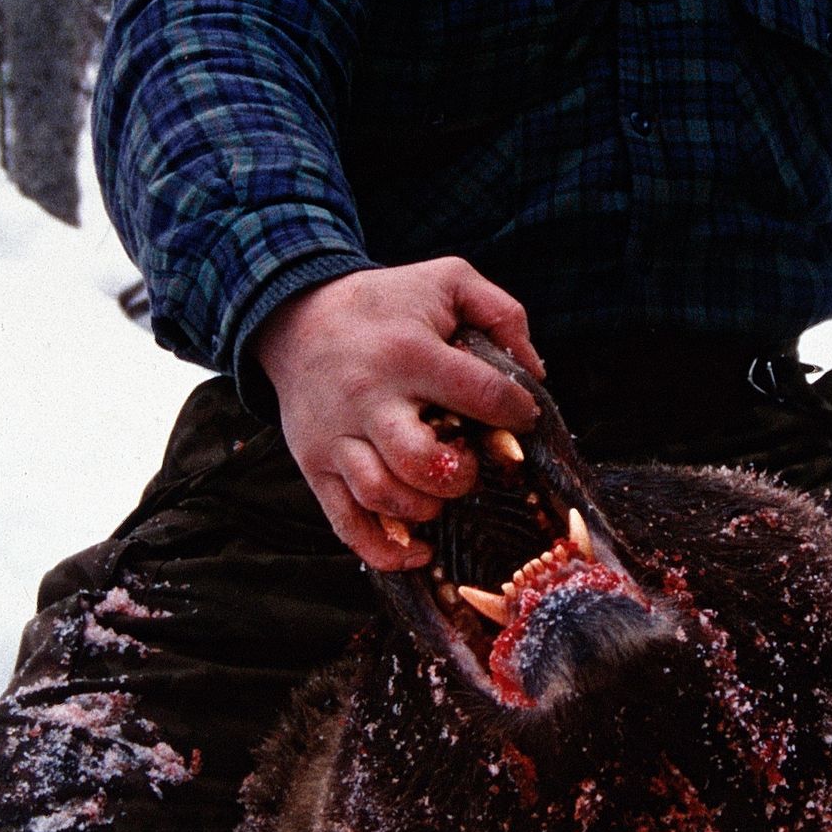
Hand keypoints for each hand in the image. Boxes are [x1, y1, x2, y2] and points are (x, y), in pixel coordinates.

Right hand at [251, 259, 543, 569]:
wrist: (295, 317)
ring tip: (439, 492)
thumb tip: (536, 373)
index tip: (521, 417)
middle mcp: (370, 399)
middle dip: (460, 474)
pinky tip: (419, 551)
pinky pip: (346, 524)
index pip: (479, 393)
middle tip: (469, 464)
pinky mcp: (315, 465)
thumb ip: (503, 313)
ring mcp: (337, 438)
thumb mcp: (447, 280)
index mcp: (409, 352)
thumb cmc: (384, 303)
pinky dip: (385, 550)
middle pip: (420, 460)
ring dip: (424, 508)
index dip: (514, 412)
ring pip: (381, 495)